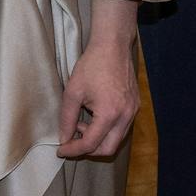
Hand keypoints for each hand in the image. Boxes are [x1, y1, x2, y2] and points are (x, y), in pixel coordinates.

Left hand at [57, 15, 138, 159]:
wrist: (113, 45)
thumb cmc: (92, 65)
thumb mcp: (73, 92)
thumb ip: (67, 119)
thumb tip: (64, 138)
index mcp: (110, 114)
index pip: (90, 144)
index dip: (73, 150)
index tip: (60, 149)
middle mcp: (125, 116)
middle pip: (108, 149)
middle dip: (88, 150)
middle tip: (72, 141)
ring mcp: (133, 111)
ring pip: (116, 139)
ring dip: (98, 139)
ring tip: (81, 124)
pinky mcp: (135, 105)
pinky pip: (121, 127)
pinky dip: (107, 130)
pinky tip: (94, 116)